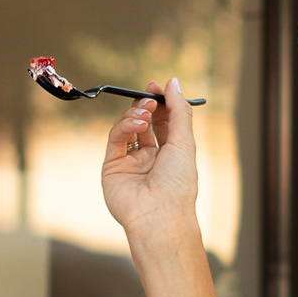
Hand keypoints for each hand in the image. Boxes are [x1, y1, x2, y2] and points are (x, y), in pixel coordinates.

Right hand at [100, 78, 200, 242]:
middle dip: (146, 105)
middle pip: (144, 123)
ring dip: (135, 114)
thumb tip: (173, 82)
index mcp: (171, 155)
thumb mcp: (184, 142)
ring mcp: (130, 162)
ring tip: (145, 111)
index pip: (165, 122)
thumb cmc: (178, 184)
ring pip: (127, 128)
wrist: (159, 215)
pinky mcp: (113, 166)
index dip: (161, 103)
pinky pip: (115, 139)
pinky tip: (137, 122)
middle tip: (148, 94)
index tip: (156, 86)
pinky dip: (124, 126)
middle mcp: (151, 158)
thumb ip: (178, 111)